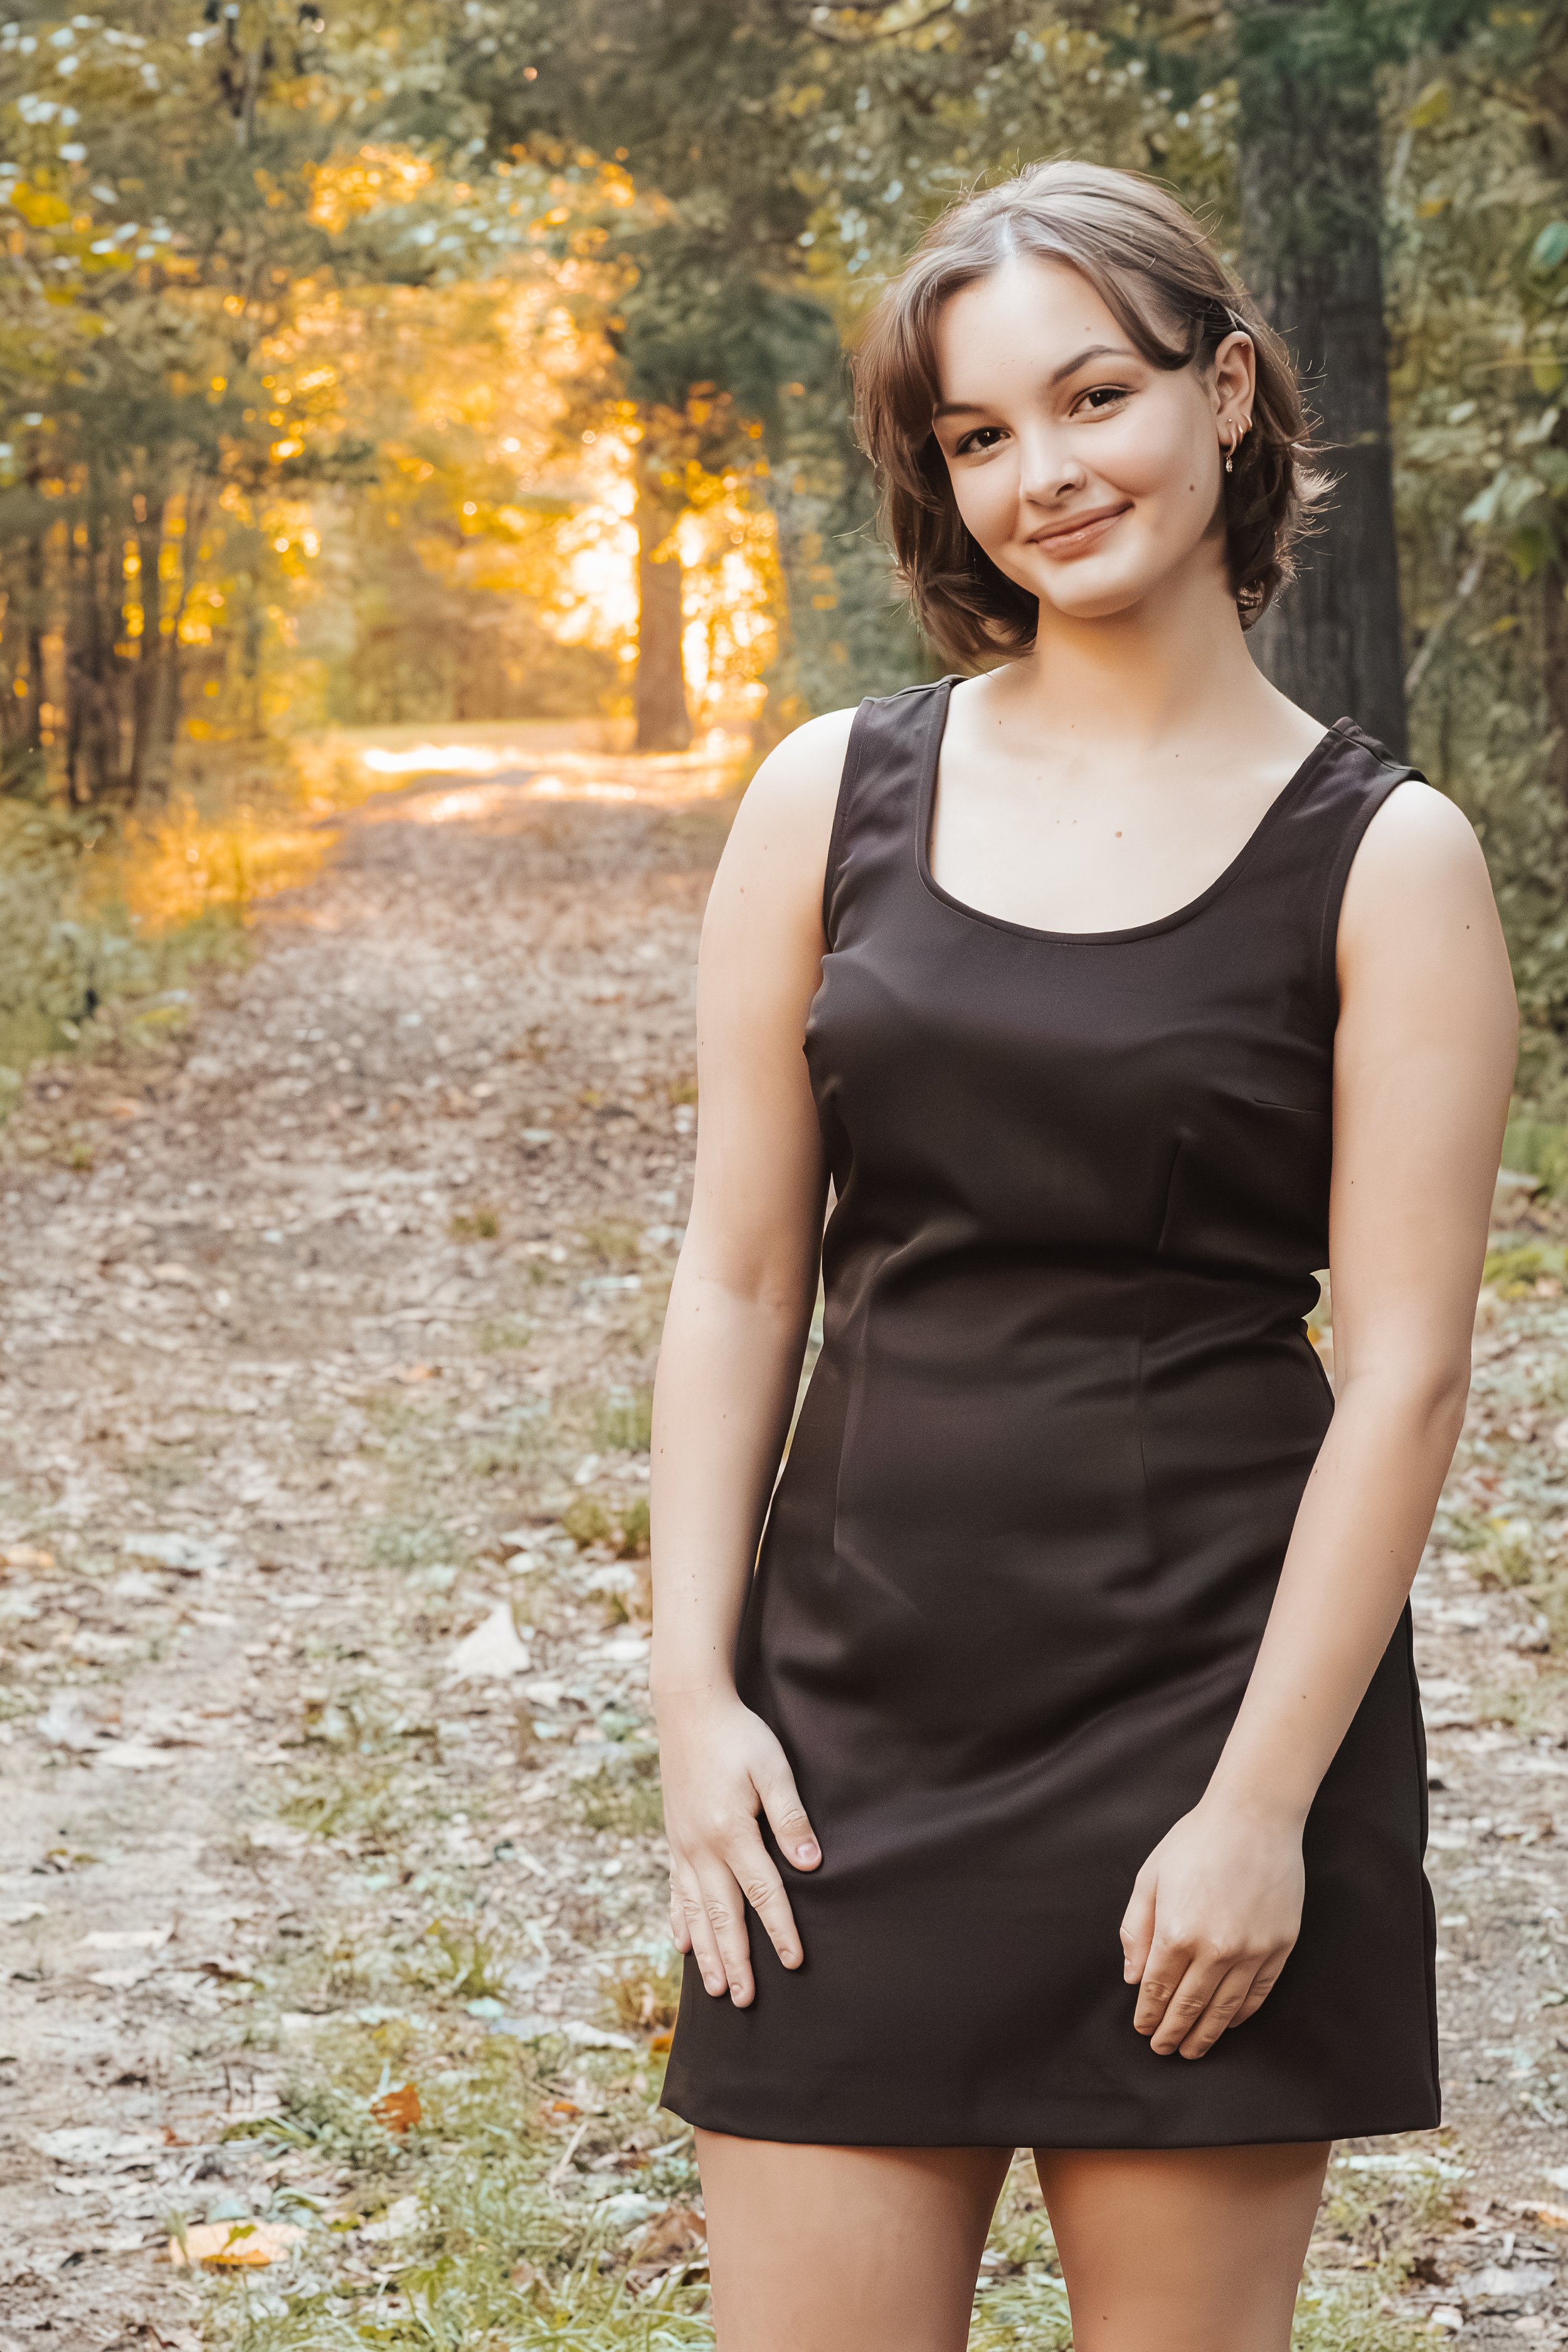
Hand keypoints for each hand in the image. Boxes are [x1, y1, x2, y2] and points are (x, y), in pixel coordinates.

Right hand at [655, 1688, 821, 2006]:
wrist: (688, 1708)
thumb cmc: (738, 1735)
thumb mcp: (773, 1768)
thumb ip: (790, 1817)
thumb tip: (811, 1864)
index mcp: (731, 1831)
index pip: (762, 1893)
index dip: (780, 1930)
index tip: (794, 1963)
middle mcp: (702, 1847)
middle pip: (722, 1915)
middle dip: (736, 1960)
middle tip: (745, 2001)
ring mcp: (683, 1845)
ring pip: (695, 1911)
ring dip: (706, 1952)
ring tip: (715, 1989)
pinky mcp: (674, 1837)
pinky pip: (675, 1890)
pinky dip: (679, 1920)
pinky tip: (682, 1943)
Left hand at [1119, 1797, 1304, 2058]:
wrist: (1254, 1817)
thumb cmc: (1196, 1841)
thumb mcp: (1150, 1877)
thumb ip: (1137, 1930)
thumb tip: (1132, 1977)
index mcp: (1177, 1931)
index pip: (1158, 1988)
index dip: (1148, 2013)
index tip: (1142, 2029)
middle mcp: (1215, 1948)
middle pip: (1189, 2006)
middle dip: (1172, 2033)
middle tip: (1162, 2049)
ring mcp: (1251, 1951)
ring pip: (1224, 2009)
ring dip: (1205, 2034)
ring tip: (1191, 2050)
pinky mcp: (1279, 1947)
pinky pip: (1257, 1993)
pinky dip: (1240, 2014)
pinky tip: (1228, 2023)